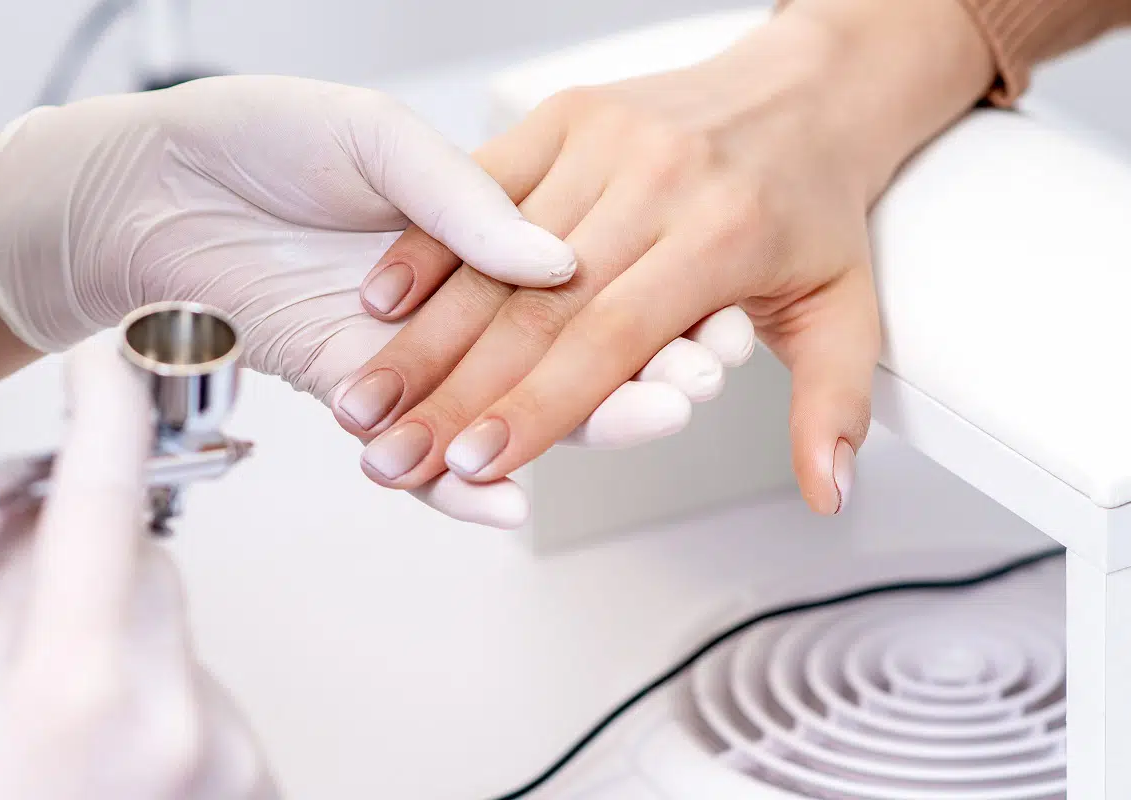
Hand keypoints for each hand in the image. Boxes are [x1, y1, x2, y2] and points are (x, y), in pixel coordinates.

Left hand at [0, 75, 741, 527]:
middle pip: (557, 353)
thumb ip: (464, 201)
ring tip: (634, 430)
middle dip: (630, 376)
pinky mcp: (355, 392)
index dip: (644, 302)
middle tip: (686, 389)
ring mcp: (408, 354)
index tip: (702, 321)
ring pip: (500, 410)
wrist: (155, 183)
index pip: (579, 280)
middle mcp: (452, 299)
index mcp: (472, 229)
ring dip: (569, 430)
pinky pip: (417, 452)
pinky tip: (507, 502)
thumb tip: (553, 260)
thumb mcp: (377, 139)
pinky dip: (457, 487)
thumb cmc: (259, 137)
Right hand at [0, 336, 277, 799]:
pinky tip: (121, 760)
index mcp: (77, 684)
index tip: (112, 365)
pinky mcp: (256, 780)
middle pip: (154, 568)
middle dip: (100, 573)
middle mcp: (176, 715)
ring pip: (182, 632)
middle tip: (41, 632)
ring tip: (74, 732)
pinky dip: (170, 702)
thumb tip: (40, 501)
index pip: (103, 502)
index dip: (107, 415)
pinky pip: (209, 690)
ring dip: (134, 649)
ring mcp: (227, 754)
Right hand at [341, 0, 994, 513]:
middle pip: (534, 308)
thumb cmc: (813, 208)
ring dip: (422, 336)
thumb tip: (827, 495)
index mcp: (723, 238)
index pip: (606, 342)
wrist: (807, 89)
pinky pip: (479, 185)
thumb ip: (831, 409)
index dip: (534, 409)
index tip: (473, 466)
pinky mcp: (566, 115)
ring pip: (493, 254)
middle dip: (454, 394)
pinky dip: (426, 248)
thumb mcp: (846, 312)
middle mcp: (657, 183)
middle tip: (393, 457)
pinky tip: (376, 306)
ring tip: (365, 404)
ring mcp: (604, 141)